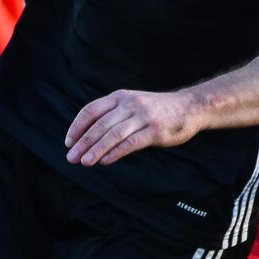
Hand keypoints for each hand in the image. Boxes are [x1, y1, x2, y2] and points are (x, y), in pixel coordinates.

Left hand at [64, 89, 201, 166]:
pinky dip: (116, 153)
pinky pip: (131, 143)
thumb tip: (88, 135)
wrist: (190, 107)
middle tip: (71, 158)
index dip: (77, 127)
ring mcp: (143, 117)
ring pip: (113, 135)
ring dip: (96, 149)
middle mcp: (130, 104)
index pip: (91, 110)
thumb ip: (114, 114)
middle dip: (83, 143)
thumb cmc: (157, 109)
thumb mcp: (133, 103)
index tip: (68, 142)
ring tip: (84, 162)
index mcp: (120, 97)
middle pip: (100, 125)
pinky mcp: (155, 131)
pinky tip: (105, 162)